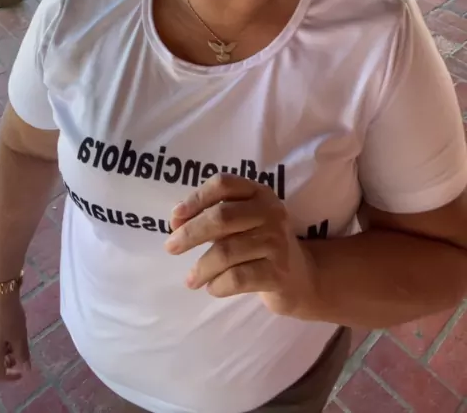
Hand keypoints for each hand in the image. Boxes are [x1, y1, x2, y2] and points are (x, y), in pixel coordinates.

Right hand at [0, 292, 30, 381]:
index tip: (21, 372)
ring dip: (6, 351)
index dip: (10, 377)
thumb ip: (22, 354)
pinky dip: (3, 342)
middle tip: (20, 354)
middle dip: (8, 363)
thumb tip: (26, 369)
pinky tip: (12, 332)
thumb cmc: (9, 317)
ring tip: (18, 340)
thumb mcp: (19, 336)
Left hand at [165, 173, 314, 315]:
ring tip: (191, 279)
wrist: (302, 278)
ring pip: (225, 252)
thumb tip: (176, 221)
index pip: (223, 184)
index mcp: (259, 193)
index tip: (175, 218)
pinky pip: (237, 278)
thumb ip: (214, 216)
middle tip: (171, 248)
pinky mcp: (279, 273)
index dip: (195, 198)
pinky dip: (218, 285)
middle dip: (190, 233)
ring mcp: (277, 242)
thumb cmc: (261, 245)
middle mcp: (271, 212)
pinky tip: (213, 287)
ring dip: (200, 268)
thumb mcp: (244, 222)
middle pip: (221, 217)